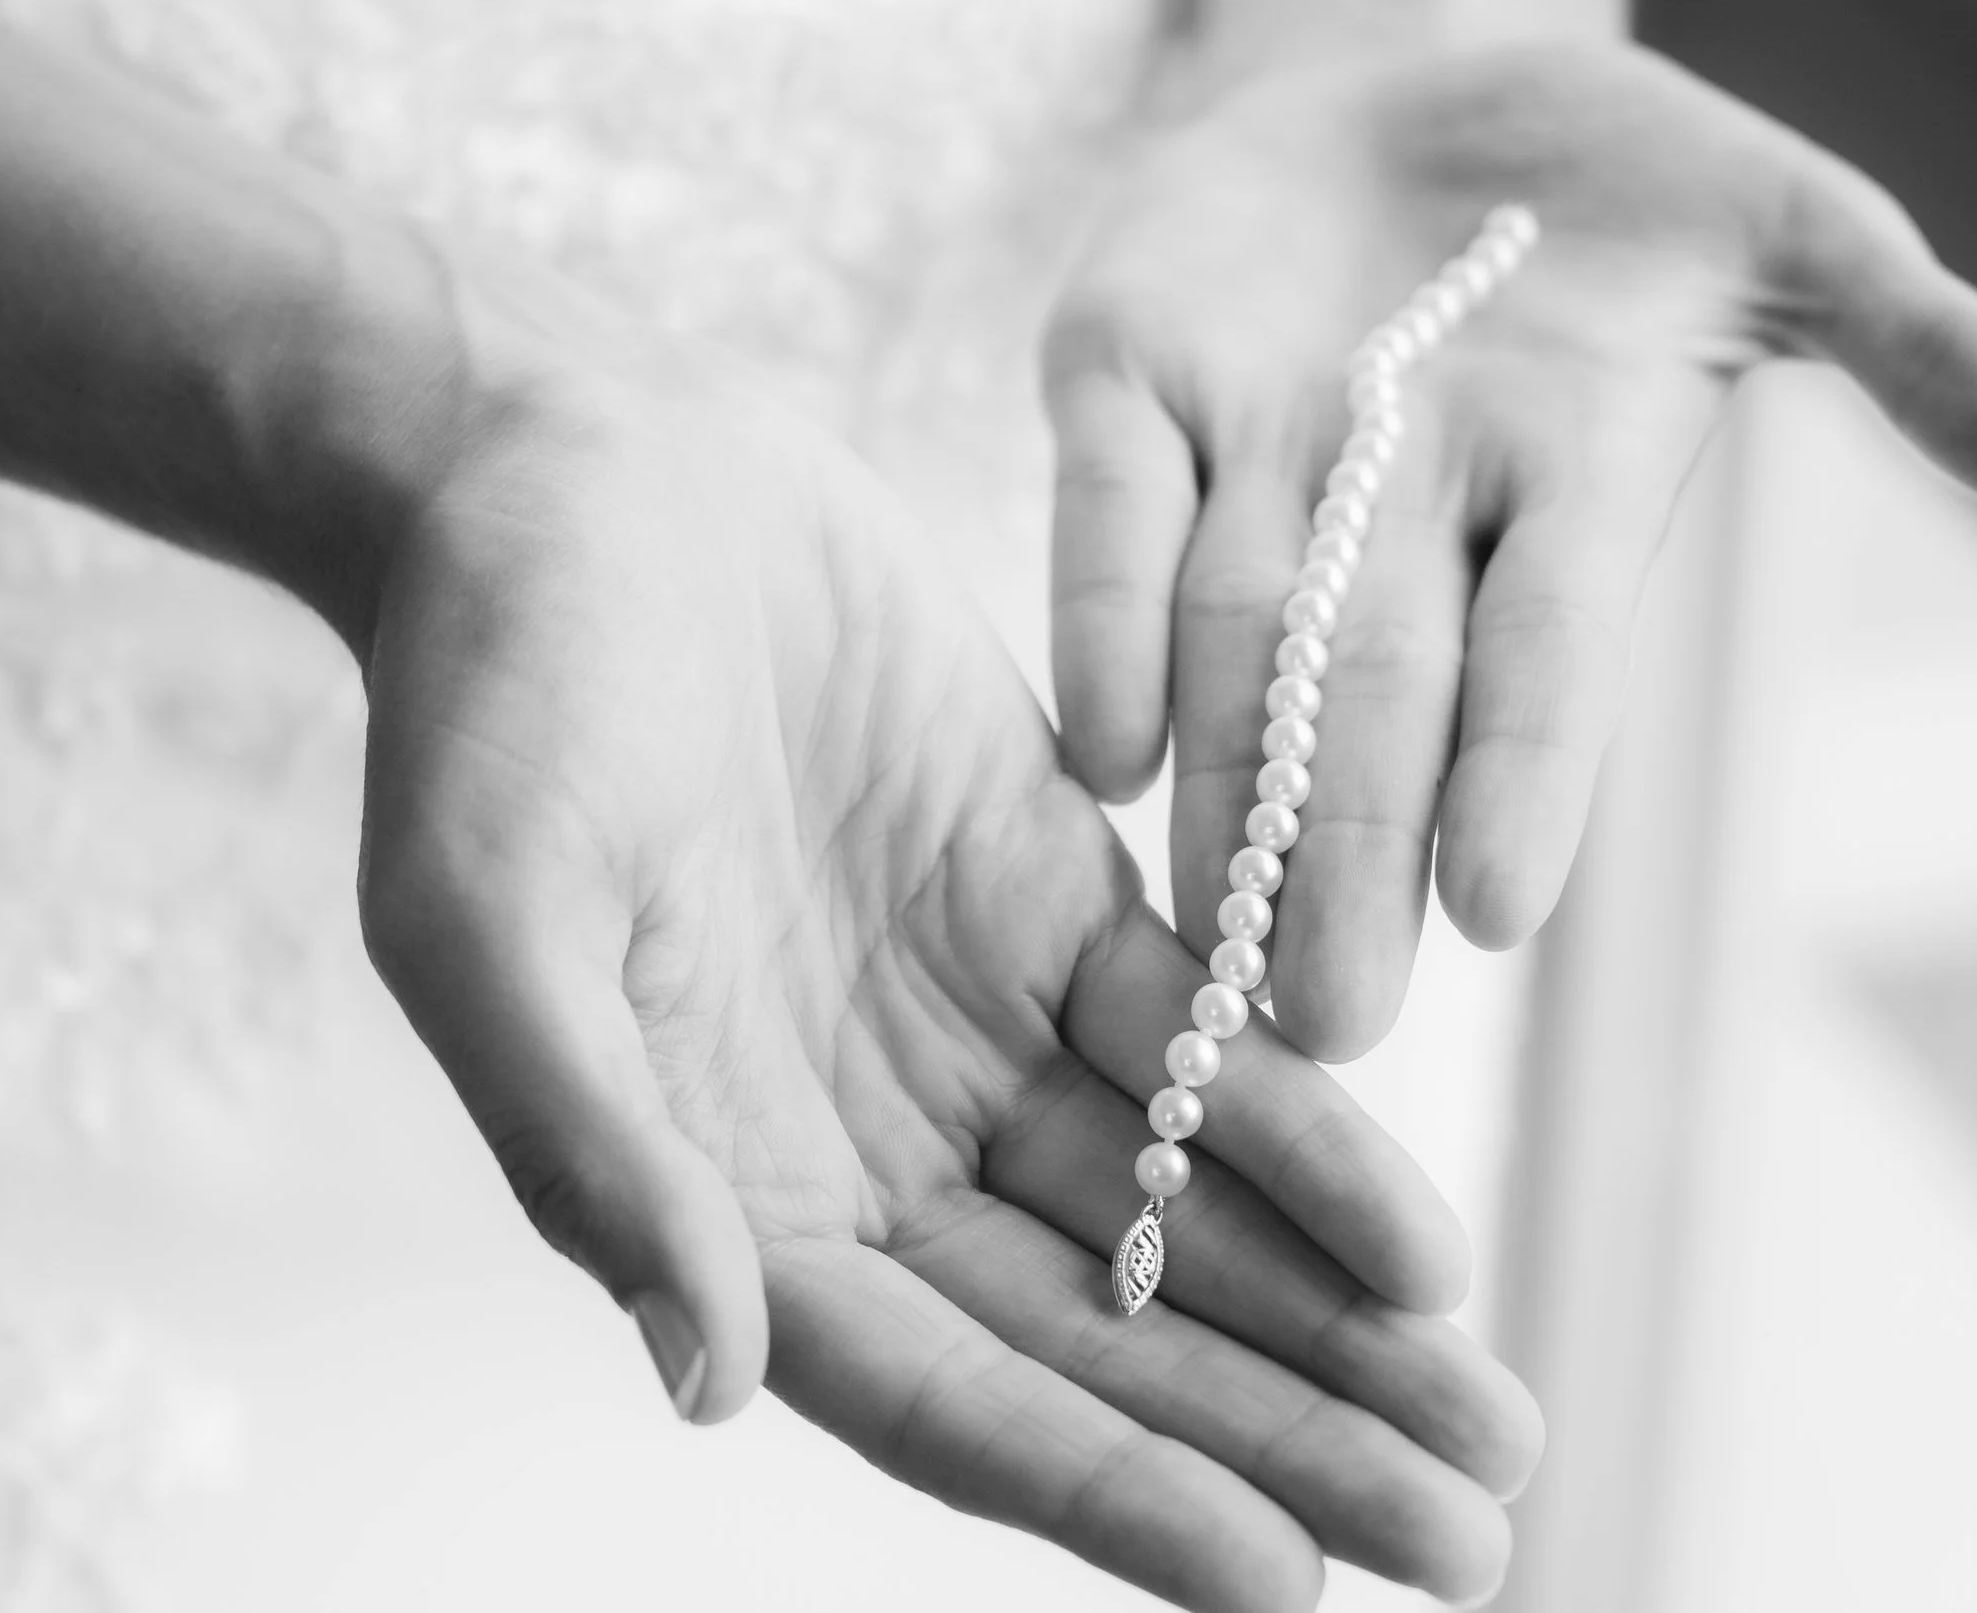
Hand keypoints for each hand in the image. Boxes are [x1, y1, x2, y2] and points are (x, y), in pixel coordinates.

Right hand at [341, 290, 1542, 1610]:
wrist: (572, 475)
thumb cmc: (486, 696)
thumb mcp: (488, 918)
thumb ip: (594, 1146)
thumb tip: (702, 1376)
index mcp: (729, 1194)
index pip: (943, 1393)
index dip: (1110, 1494)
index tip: (1279, 1588)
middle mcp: (866, 1149)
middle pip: (1101, 1343)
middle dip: (1279, 1445)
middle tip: (1469, 1547)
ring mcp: (971, 1031)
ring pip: (1178, 1218)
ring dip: (1332, 1326)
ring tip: (1491, 1425)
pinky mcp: (1052, 902)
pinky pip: (1204, 1047)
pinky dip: (1311, 1137)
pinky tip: (1428, 1237)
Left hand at [1043, 41, 1976, 1058]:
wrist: (1414, 86)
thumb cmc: (1623, 189)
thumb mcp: (1796, 234)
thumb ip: (1931, 355)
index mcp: (1558, 499)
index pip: (1546, 661)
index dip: (1523, 773)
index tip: (1500, 912)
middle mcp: (1396, 512)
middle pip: (1368, 698)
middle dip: (1347, 849)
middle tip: (1321, 1021)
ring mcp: (1250, 447)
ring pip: (1227, 637)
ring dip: (1218, 783)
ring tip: (1201, 925)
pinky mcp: (1124, 372)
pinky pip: (1104, 503)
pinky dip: (1095, 611)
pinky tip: (1094, 746)